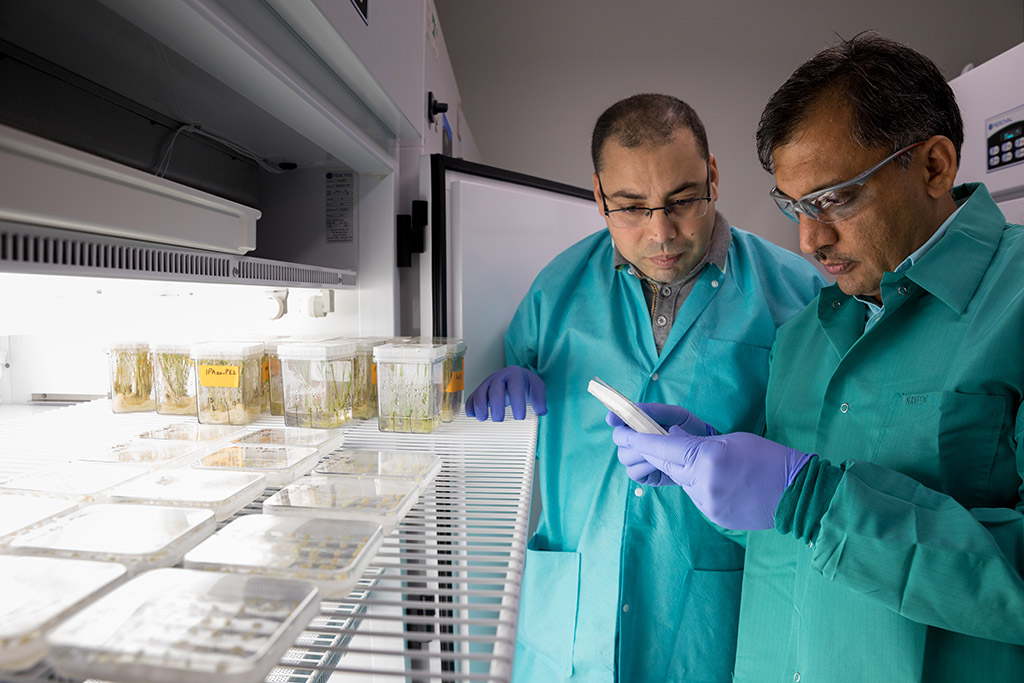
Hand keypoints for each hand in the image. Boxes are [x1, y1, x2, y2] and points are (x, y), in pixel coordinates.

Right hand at [465, 366, 546, 421]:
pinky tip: (472, 415)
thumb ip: (540, 399)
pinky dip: (470, 406)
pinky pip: (472, 397)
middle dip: (496, 405)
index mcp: (515, 375)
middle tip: (499, 420)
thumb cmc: (525, 385)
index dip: (517, 402)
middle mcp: (499, 377)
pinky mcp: (480, 390)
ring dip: (480, 406)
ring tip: (483, 419)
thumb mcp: (537, 388)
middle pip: (495, 389)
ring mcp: (488, 383)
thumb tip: (541, 411)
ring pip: (480, 392)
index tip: (520, 417)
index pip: (515, 387)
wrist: (515, 377)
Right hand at [608, 403, 716, 485]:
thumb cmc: (690, 429)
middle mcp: (634, 439)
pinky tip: (660, 464)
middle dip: (630, 438)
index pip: (618, 418)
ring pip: (625, 456)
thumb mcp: (676, 415)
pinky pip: (634, 472)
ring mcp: (638, 458)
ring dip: (641, 453)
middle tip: (645, 437)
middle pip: (619, 438)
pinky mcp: (644, 475)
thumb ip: (656, 411)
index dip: (614, 417)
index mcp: (639, 422)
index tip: (612, 418)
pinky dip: (645, 467)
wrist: (705, 451)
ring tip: (660, 452)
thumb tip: (637, 408)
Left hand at [612, 427, 813, 529]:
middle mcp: (703, 482)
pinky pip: (693, 495)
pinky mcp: (713, 517)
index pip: (662, 447)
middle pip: (663, 465)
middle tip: (635, 441)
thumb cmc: (769, 459)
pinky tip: (718, 480)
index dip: (637, 439)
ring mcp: (707, 503)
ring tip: (703, 461)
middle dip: (647, 453)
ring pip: (679, 481)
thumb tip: (672, 437)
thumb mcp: (732, 440)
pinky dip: (696, 484)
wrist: (799, 495)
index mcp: (708, 457)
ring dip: (679, 469)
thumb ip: (697, 441)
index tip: (618, 433)